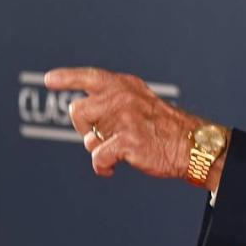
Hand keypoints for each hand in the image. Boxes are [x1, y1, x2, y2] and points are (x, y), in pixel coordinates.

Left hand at [44, 66, 216, 183]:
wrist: (195, 146)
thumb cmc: (169, 130)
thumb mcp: (142, 104)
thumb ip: (115, 105)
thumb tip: (85, 124)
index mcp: (127, 86)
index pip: (91, 77)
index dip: (68, 78)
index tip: (50, 80)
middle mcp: (123, 98)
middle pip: (79, 110)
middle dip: (82, 128)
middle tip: (97, 136)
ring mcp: (125, 118)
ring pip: (87, 136)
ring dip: (95, 147)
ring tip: (111, 151)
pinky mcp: (128, 141)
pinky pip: (98, 157)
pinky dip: (102, 167)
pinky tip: (111, 168)